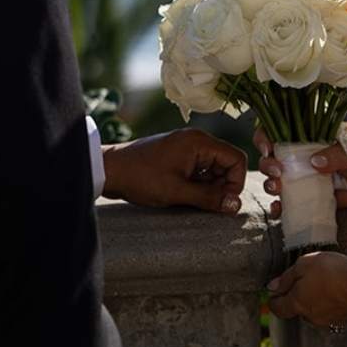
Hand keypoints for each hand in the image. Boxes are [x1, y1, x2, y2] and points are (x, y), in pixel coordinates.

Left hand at [102, 128, 245, 213]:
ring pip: (213, 169)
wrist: (110, 170)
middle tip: (206, 204)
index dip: (235, 182)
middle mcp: (197, 141)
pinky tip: (184, 194)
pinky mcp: (179, 156)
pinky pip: (199, 170)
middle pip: (226, 163)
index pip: (236, 158)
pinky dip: (198, 184)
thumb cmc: (141, 178)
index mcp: (199, 142)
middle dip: (222, 186)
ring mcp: (187, 148)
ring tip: (191, 199)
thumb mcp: (177, 191)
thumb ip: (209, 198)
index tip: (223, 201)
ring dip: (209, 187)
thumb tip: (235, 205)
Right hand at [254, 129, 346, 215]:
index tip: (268, 148)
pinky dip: (279, 207)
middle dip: (267, 165)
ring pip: (275, 180)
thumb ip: (334, 154)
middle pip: (271, 157)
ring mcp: (301, 178)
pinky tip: (278, 209)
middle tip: (276, 172)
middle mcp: (299, 157)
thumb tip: (315, 162)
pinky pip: (286, 203)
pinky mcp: (306, 198)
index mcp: (306, 137)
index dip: (265, 137)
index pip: (276, 131)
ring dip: (270, 185)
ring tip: (277, 189)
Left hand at [267, 252, 346, 327]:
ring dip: (314, 299)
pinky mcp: (341, 319)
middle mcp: (309, 316)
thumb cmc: (332, 270)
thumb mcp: (304, 264)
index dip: (274, 300)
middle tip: (306, 278)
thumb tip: (271, 287)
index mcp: (296, 302)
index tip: (275, 291)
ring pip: (313, 310)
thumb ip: (286, 277)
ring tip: (324, 281)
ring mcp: (325, 320)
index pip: (278, 308)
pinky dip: (329, 303)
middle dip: (297, 296)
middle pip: (296, 309)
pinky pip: (328, 311)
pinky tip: (336, 289)